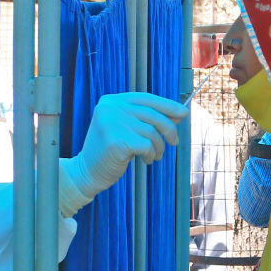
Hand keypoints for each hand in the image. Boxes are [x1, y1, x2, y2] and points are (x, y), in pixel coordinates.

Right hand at [59, 93, 187, 216]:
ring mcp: (112, 123)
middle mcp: (110, 108)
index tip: (183, 113)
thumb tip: (178, 113)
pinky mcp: (117, 141)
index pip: (146, 99)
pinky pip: (146, 145)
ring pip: (151, 131)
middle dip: (169, 129)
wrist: (87, 172)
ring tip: (155, 156)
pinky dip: (151, 154)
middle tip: (175, 142)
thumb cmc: (109, 151)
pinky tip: (146, 160)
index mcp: (111, 101)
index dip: (167, 105)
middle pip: (152, 114)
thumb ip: (145, 119)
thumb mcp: (125, 128)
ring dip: (159, 146)